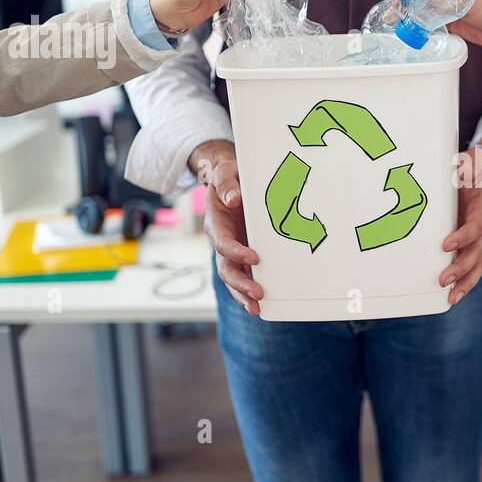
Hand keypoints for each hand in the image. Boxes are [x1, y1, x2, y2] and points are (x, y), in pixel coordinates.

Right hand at [193, 141, 263, 315]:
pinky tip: (265, 303)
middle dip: (240, 284)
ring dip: (244, 295)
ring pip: (234, 278)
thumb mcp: (226, 172)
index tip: (254, 258)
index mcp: (216, 223)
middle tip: (258, 294)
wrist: (230, 180)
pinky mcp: (245, 253)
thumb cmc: (229, 175)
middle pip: (226, 268)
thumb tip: (234, 199)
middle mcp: (223, 240)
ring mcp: (234, 249)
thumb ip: (227, 184)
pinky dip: (252, 289)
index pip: (223, 243)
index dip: (236, 252)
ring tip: (257, 308)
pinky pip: (246, 274)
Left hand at [439, 147, 481, 305]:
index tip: (446, 245)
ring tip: (451, 298)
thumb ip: (469, 163)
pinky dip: (462, 282)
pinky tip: (450, 296)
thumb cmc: (476, 168)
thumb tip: (460, 169)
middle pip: (476, 252)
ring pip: (476, 265)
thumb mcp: (475, 160)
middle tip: (444, 280)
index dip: (464, 236)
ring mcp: (476, 238)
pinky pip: (470, 266)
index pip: (476, 226)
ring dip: (465, 283)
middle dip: (461, 268)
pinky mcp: (469, 244)